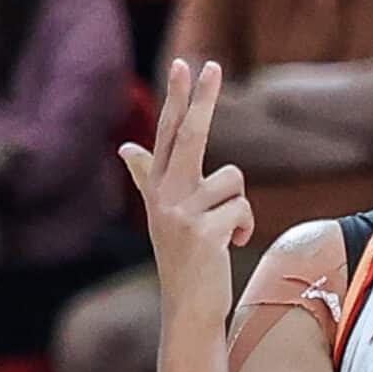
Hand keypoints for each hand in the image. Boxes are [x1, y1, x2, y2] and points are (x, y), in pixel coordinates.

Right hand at [117, 59, 256, 331]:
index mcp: (158, 187)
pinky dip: (244, 227)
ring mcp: (180, 213)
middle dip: (201, 99)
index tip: (185, 64)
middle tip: (212, 65)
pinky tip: (230, 246)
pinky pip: (241, 209)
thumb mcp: (164, 215)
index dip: (177, 98)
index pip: (168, 133)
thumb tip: (128, 148)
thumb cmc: (184, 259)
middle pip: (189, 135)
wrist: (187, 307)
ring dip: (238, 207)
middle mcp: (164, 195)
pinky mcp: (202, 231)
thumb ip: (148, 178)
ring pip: (233, 180)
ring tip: (224, 233)